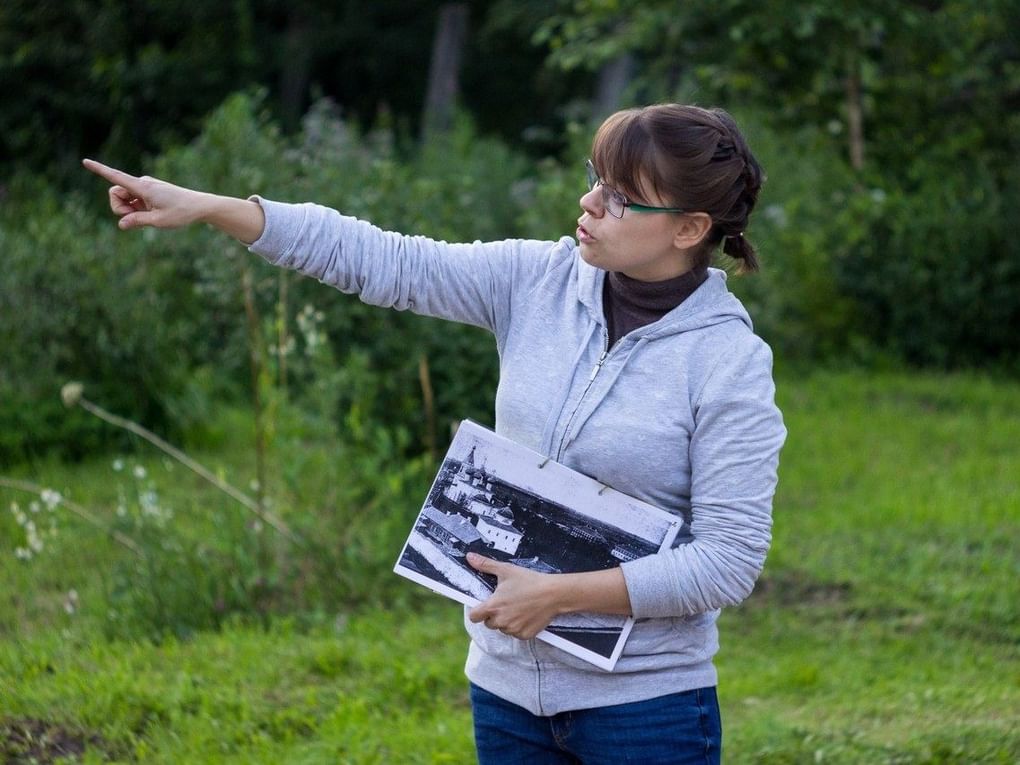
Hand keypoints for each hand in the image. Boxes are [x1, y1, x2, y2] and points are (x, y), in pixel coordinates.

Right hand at [82, 158, 206, 229]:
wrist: (200, 206)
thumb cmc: (182, 213)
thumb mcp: (158, 221)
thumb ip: (137, 222)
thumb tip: (121, 224)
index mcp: (143, 187)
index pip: (116, 176)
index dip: (99, 169)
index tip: (84, 161)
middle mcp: (142, 184)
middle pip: (115, 193)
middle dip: (119, 208)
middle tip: (135, 219)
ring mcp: (145, 188)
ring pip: (124, 198)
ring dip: (129, 210)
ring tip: (149, 217)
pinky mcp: (149, 193)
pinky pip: (134, 201)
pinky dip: (136, 210)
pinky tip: (152, 215)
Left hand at [467, 553, 562, 639]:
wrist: (553, 593)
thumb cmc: (529, 581)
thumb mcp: (506, 570)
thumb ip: (485, 565)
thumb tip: (470, 557)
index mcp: (493, 607)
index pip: (474, 617)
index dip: (478, 611)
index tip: (485, 605)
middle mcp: (501, 621)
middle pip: (489, 623)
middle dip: (494, 615)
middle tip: (507, 602)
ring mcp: (513, 630)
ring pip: (503, 628)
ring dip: (507, 621)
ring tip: (519, 607)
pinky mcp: (525, 635)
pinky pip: (516, 633)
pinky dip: (519, 627)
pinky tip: (526, 615)